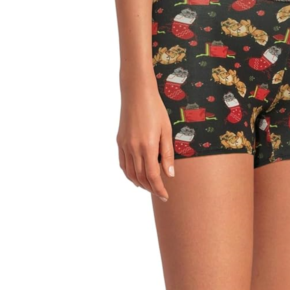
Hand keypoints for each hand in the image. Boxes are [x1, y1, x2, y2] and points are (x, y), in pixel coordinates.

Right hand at [117, 79, 174, 201]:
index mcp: (148, 146)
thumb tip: (169, 174)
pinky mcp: (120, 142)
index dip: (159, 189)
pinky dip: (129, 174)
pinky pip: (123, 164)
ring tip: (149, 187)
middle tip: (160, 193)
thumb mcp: (167, 131)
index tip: (165, 196)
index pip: (153, 176)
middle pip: (141, 177)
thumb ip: (167, 154)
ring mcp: (125, 145)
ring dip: (140, 183)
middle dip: (151, 188)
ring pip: (130, 173)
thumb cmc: (155, 109)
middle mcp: (134, 148)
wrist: (136, 93)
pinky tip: (136, 176)